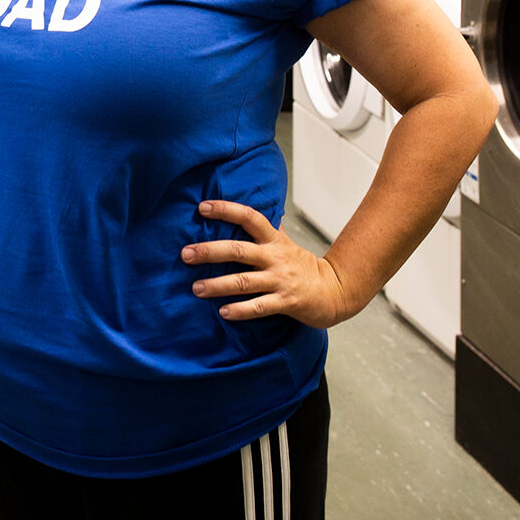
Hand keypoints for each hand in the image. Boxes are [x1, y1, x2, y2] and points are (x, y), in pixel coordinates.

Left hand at [181, 201, 359, 328]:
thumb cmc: (303, 266)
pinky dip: (240, 310)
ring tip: (196, 288)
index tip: (202, 207)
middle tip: (185, 254)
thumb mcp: (285, 243)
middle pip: (238, 250)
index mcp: (274, 240)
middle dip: (209, 251)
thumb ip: (267, 229)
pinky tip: (223, 312)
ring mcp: (279, 280)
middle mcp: (275, 258)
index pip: (249, 218)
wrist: (334, 291)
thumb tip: (250, 210)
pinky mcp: (285, 302)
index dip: (226, 210)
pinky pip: (259, 307)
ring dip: (217, 285)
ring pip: (243, 282)